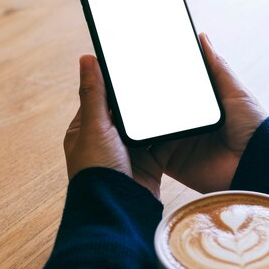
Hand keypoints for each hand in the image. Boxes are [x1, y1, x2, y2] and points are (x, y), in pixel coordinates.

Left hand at [64, 55, 160, 198]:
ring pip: (146, 125)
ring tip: (173, 91)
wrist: (117, 210)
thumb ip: (94, 92)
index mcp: (86, 129)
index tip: (131, 62)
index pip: (101, 96)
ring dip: (157, 113)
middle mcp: (107, 140)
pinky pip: (162, 142)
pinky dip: (171, 132)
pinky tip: (182, 118)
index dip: (115, 79)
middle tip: (157, 74)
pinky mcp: (149, 163)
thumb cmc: (97, 171)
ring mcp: (128, 152)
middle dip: (141, 96)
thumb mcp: (95, 126)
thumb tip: (86, 58)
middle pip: (127, 110)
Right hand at [129, 33, 267, 192]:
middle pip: (156, 106)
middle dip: (140, 96)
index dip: (157, 76)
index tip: (139, 59)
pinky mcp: (170, 162)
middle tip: (120, 79)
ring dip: (133, 119)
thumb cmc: (252, 126)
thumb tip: (201, 36)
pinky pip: (149, 152)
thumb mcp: (235, 91)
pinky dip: (137, 144)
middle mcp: (185, 122)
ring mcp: (175, 143)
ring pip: (148, 127)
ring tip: (115, 103)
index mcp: (199, 105)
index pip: (173, 87)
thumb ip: (216, 67)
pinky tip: (123, 130)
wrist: (256, 164)